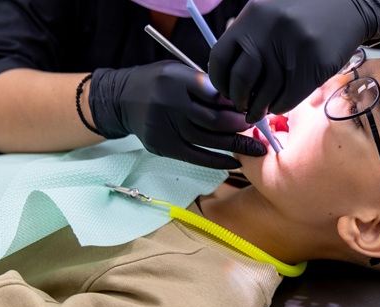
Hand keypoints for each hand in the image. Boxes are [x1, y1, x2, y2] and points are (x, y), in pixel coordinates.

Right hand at [88, 61, 266, 168]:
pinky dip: (217, 161)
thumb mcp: (180, 72)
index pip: (213, 93)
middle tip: (257, 127)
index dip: (235, 102)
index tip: (251, 105)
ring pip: (207, 140)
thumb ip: (205, 84)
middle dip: (239, 125)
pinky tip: (234, 163)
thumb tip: (239, 101)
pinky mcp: (163, 146)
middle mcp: (169, 103)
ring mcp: (164, 127)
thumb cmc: (159, 83)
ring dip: (235, 145)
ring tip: (255, 148)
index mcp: (176, 79)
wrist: (122, 100)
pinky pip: (195, 157)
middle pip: (213, 119)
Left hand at [209, 0, 379, 122]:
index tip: (226, 91)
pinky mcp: (313, 66)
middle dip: (239, 100)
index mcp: (252, 17)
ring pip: (265, 95)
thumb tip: (227, 76)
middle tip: (243, 106)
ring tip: (260, 110)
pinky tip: (278, 104)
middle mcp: (269, 32)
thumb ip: (247, 38)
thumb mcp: (268, 14)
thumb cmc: (303, 13)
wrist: (349, 5)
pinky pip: (287, 99)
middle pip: (241, 81)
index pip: (220, 58)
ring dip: (259, 109)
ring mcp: (292, 50)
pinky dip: (279, 107)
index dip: (220, 81)